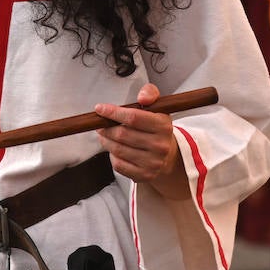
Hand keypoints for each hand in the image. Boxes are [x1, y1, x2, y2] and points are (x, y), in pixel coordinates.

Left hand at [94, 83, 186, 199]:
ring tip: (104, 135)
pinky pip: (119, 165)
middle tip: (100, 124)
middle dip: (106, 128)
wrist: (169, 156)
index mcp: (163, 126)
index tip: (100, 109)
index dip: (113, 112)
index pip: (133, 117)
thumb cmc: (157, 128)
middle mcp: (160, 145)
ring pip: (118, 149)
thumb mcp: (158, 107)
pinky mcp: (145, 175)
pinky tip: (114, 149)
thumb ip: (150, 93)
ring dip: (106, 141)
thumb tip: (143, 98)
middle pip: (122, 134)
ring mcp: (153, 162)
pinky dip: (112, 156)